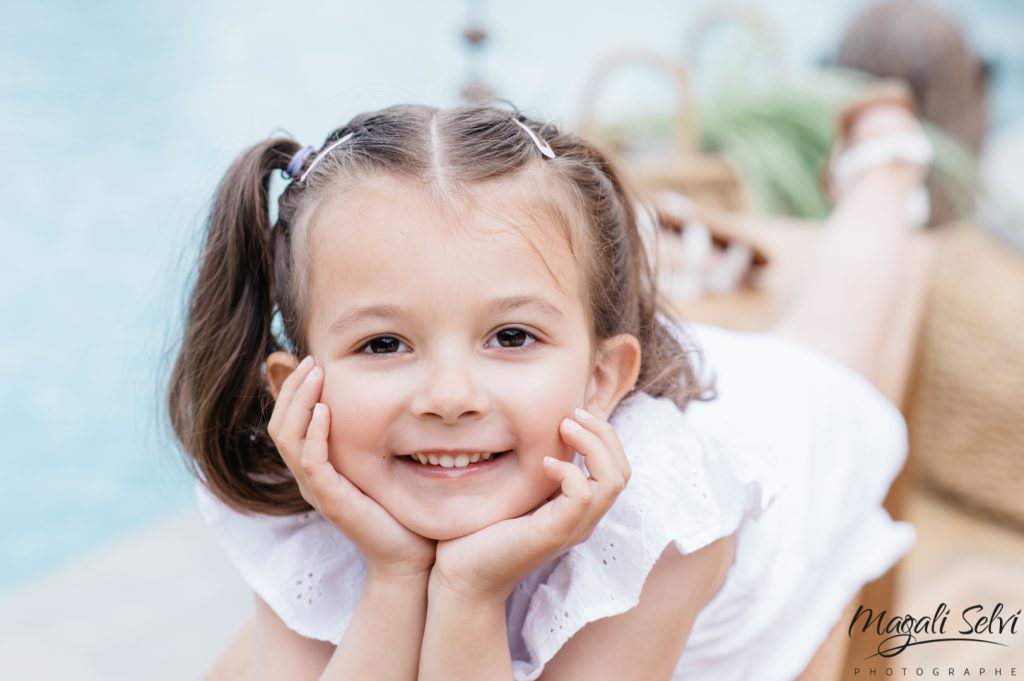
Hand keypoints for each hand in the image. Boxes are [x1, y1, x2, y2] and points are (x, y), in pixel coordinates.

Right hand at [267, 356, 436, 581]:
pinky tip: (324, 411)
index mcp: (316, 468)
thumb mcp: (381, 462)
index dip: (295, 391)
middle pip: (279, 426)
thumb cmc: (399, 509)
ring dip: (299, 402)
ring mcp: (316, 490)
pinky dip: (313, 433)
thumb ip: (372, 435)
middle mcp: (310, 478)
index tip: (314, 361)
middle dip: (293, 389)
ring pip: (287, 439)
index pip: (288, 422)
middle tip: (311, 361)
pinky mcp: (331, 500)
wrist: (410, 556)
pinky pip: (311, 462)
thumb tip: (385, 398)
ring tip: (315, 375)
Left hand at [430, 408, 630, 602]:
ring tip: (564, 427)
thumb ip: (530, 469)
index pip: (615, 468)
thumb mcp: (514, 491)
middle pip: (622, 471)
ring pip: (613, 480)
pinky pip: (583, 495)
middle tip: (574, 413)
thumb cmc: (479, 534)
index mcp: (576, 509)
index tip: (573, 413)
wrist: (461, 577)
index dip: (602, 435)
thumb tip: (526, 427)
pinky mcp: (555, 534)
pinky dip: (569, 470)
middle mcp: (582, 520)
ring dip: (593, 444)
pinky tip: (544, 463)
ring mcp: (572, 529)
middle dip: (604, 433)